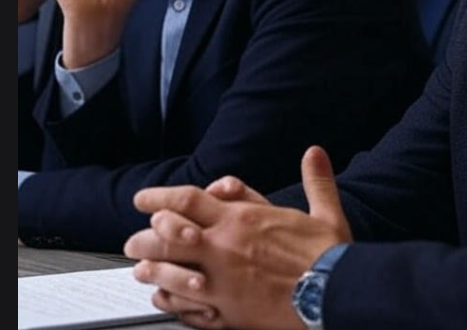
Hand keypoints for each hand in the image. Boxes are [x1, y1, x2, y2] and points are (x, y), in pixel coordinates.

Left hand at [124, 147, 351, 329]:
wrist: (334, 293)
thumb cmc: (329, 257)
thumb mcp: (326, 212)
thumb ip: (316, 180)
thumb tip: (315, 153)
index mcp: (242, 220)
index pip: (187, 200)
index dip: (159, 198)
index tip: (144, 200)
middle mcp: (224, 248)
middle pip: (167, 237)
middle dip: (145, 238)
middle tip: (133, 242)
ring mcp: (221, 282)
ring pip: (170, 274)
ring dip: (151, 271)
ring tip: (141, 272)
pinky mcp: (227, 312)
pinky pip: (187, 307)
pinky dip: (170, 302)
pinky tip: (164, 300)